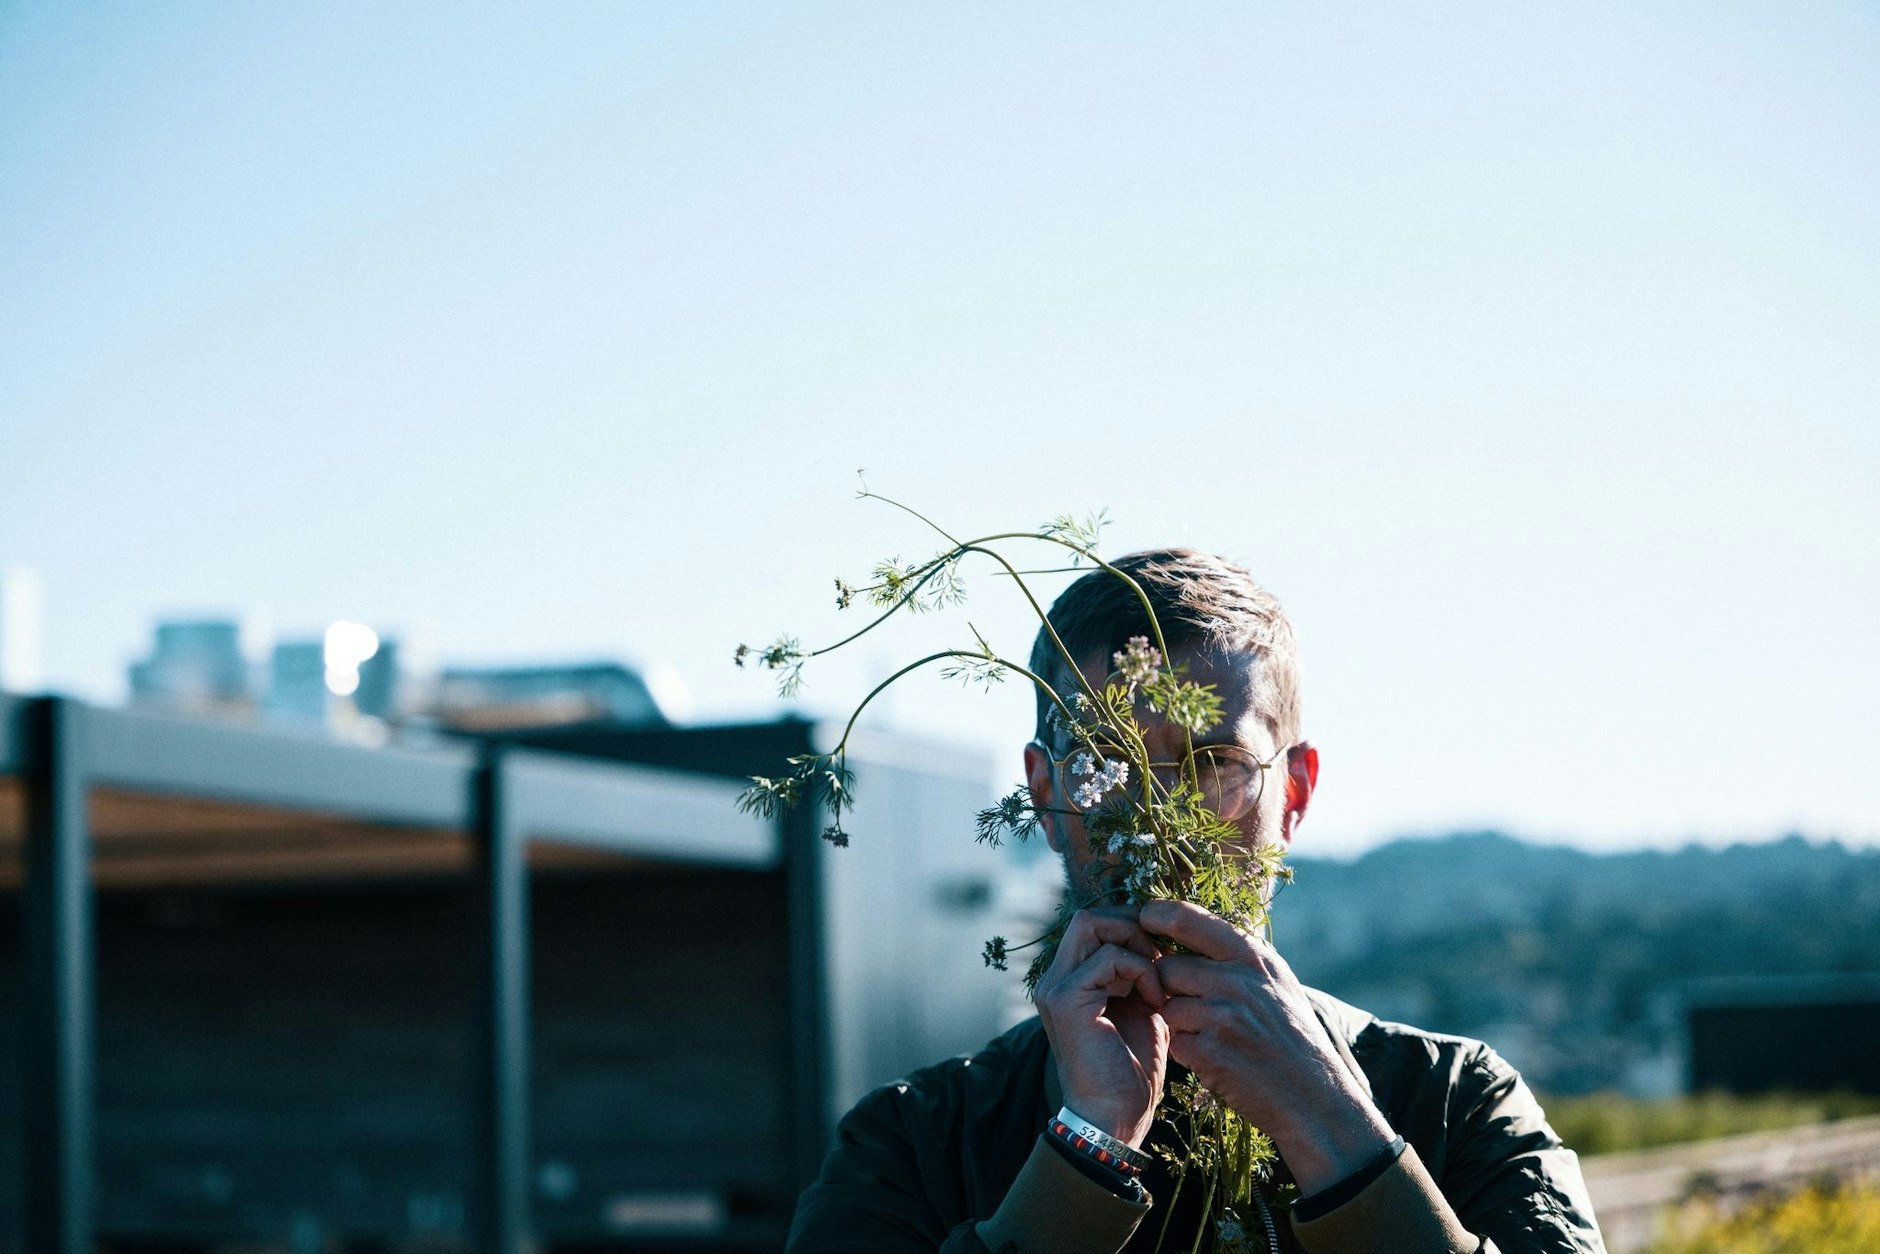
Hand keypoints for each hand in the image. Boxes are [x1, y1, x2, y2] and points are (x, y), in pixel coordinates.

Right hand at [1033, 906, 1170, 1146]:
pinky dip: (1140, 970)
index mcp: (1069, 981)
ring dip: (1137, 946)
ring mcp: (1056, 988)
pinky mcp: (1067, 1000)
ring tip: (1158, 982)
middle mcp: (1055, 980)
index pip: (1092, 925)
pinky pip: (1108, 958)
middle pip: (1089, 918)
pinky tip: (1155, 1001)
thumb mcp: (1140, 1009)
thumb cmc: (1131, 1071)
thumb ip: (1138, 974)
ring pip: (1093, 926)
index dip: (1129, 927)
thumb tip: (1158, 941)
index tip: (1162, 952)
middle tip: (1161, 957)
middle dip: (1131, 927)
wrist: (1115, 1118)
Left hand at [1141, 898, 1394, 1193]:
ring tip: (1211, 1036)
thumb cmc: (1293, 1038)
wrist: (1316, 1098)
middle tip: (1192, 1007)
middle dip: (1168, 987)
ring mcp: (1223, 1016)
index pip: (1186, 918)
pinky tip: (1214, 1059)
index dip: (1156, 916)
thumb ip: (1238, 957)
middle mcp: (1238, 980)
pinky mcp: (1210, 1052)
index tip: (1144, 919)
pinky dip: (1186, 1052)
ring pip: (1166, 1006)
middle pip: (1166, 967)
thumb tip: (1188, 927)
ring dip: (1178, 1023)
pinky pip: (1174, 1041)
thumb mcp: (1277, 983)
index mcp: (1253, 957)